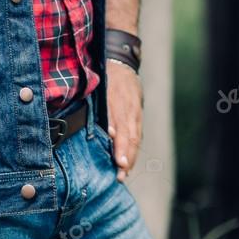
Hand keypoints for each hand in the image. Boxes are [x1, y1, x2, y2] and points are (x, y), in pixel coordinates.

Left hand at [105, 58, 142, 182]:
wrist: (122, 63)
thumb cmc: (105, 77)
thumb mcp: (101, 87)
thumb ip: (106, 110)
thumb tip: (110, 133)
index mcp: (119, 102)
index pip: (123, 129)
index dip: (122, 146)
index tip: (120, 162)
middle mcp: (130, 109)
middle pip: (131, 136)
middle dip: (127, 157)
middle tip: (122, 174)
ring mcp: (136, 112)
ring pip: (136, 137)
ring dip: (131, 156)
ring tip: (125, 173)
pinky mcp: (137, 115)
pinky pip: (137, 133)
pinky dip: (133, 148)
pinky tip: (128, 161)